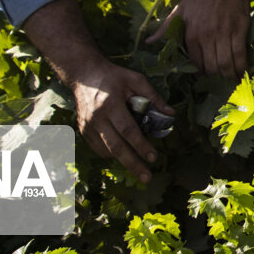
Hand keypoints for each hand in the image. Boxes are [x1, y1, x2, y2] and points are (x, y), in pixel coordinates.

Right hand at [71, 60, 174, 182]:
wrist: (83, 75)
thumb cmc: (113, 76)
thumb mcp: (135, 79)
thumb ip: (153, 96)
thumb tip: (171, 114)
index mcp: (111, 104)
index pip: (128, 130)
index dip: (141, 145)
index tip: (153, 157)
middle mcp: (97, 118)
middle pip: (116, 147)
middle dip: (132, 164)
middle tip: (147, 178)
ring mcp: (88, 126)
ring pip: (106, 151)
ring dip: (123, 161)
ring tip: (139, 170)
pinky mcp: (83, 131)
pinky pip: (98, 149)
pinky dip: (111, 155)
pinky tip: (123, 156)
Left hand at [147, 0, 250, 78]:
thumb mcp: (179, 10)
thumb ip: (165, 28)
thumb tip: (148, 42)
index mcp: (191, 33)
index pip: (195, 62)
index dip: (200, 74)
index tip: (204, 78)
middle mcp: (207, 35)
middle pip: (211, 67)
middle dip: (215, 79)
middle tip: (219, 82)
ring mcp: (224, 32)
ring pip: (226, 63)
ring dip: (229, 76)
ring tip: (231, 80)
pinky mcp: (239, 29)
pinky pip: (240, 54)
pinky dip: (241, 66)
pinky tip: (242, 72)